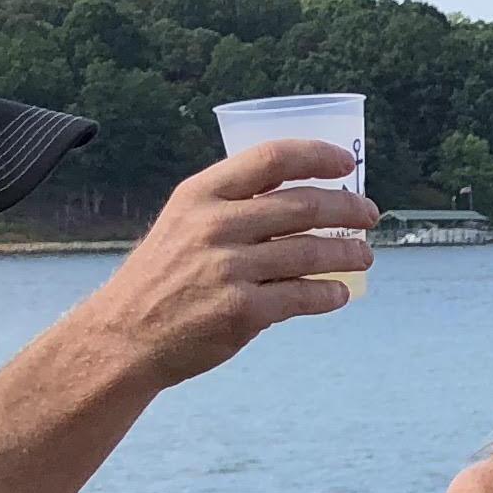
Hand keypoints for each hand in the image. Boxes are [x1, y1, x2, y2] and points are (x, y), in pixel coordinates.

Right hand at [83, 141, 378, 388]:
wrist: (125, 336)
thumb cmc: (162, 277)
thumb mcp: (183, 222)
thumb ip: (231, 205)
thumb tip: (300, 195)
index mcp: (201, 194)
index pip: (272, 159)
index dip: (317, 156)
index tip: (346, 165)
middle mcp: (216, 225)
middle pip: (303, 205)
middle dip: (347, 209)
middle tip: (368, 215)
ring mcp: (230, 269)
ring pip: (311, 253)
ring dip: (347, 254)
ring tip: (364, 255)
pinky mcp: (243, 312)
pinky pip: (303, 297)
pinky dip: (329, 294)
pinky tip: (339, 293)